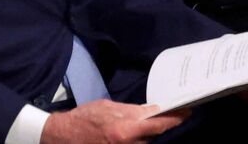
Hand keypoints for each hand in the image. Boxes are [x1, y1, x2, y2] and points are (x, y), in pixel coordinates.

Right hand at [41, 100, 187, 143]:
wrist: (60, 136)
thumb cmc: (84, 119)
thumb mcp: (109, 107)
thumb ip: (133, 112)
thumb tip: (154, 111)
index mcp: (124, 130)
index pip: (158, 125)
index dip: (175, 119)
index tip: (187, 112)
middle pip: (153, 137)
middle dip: (160, 127)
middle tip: (170, 116)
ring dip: (147, 136)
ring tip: (144, 125)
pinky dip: (137, 141)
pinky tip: (133, 134)